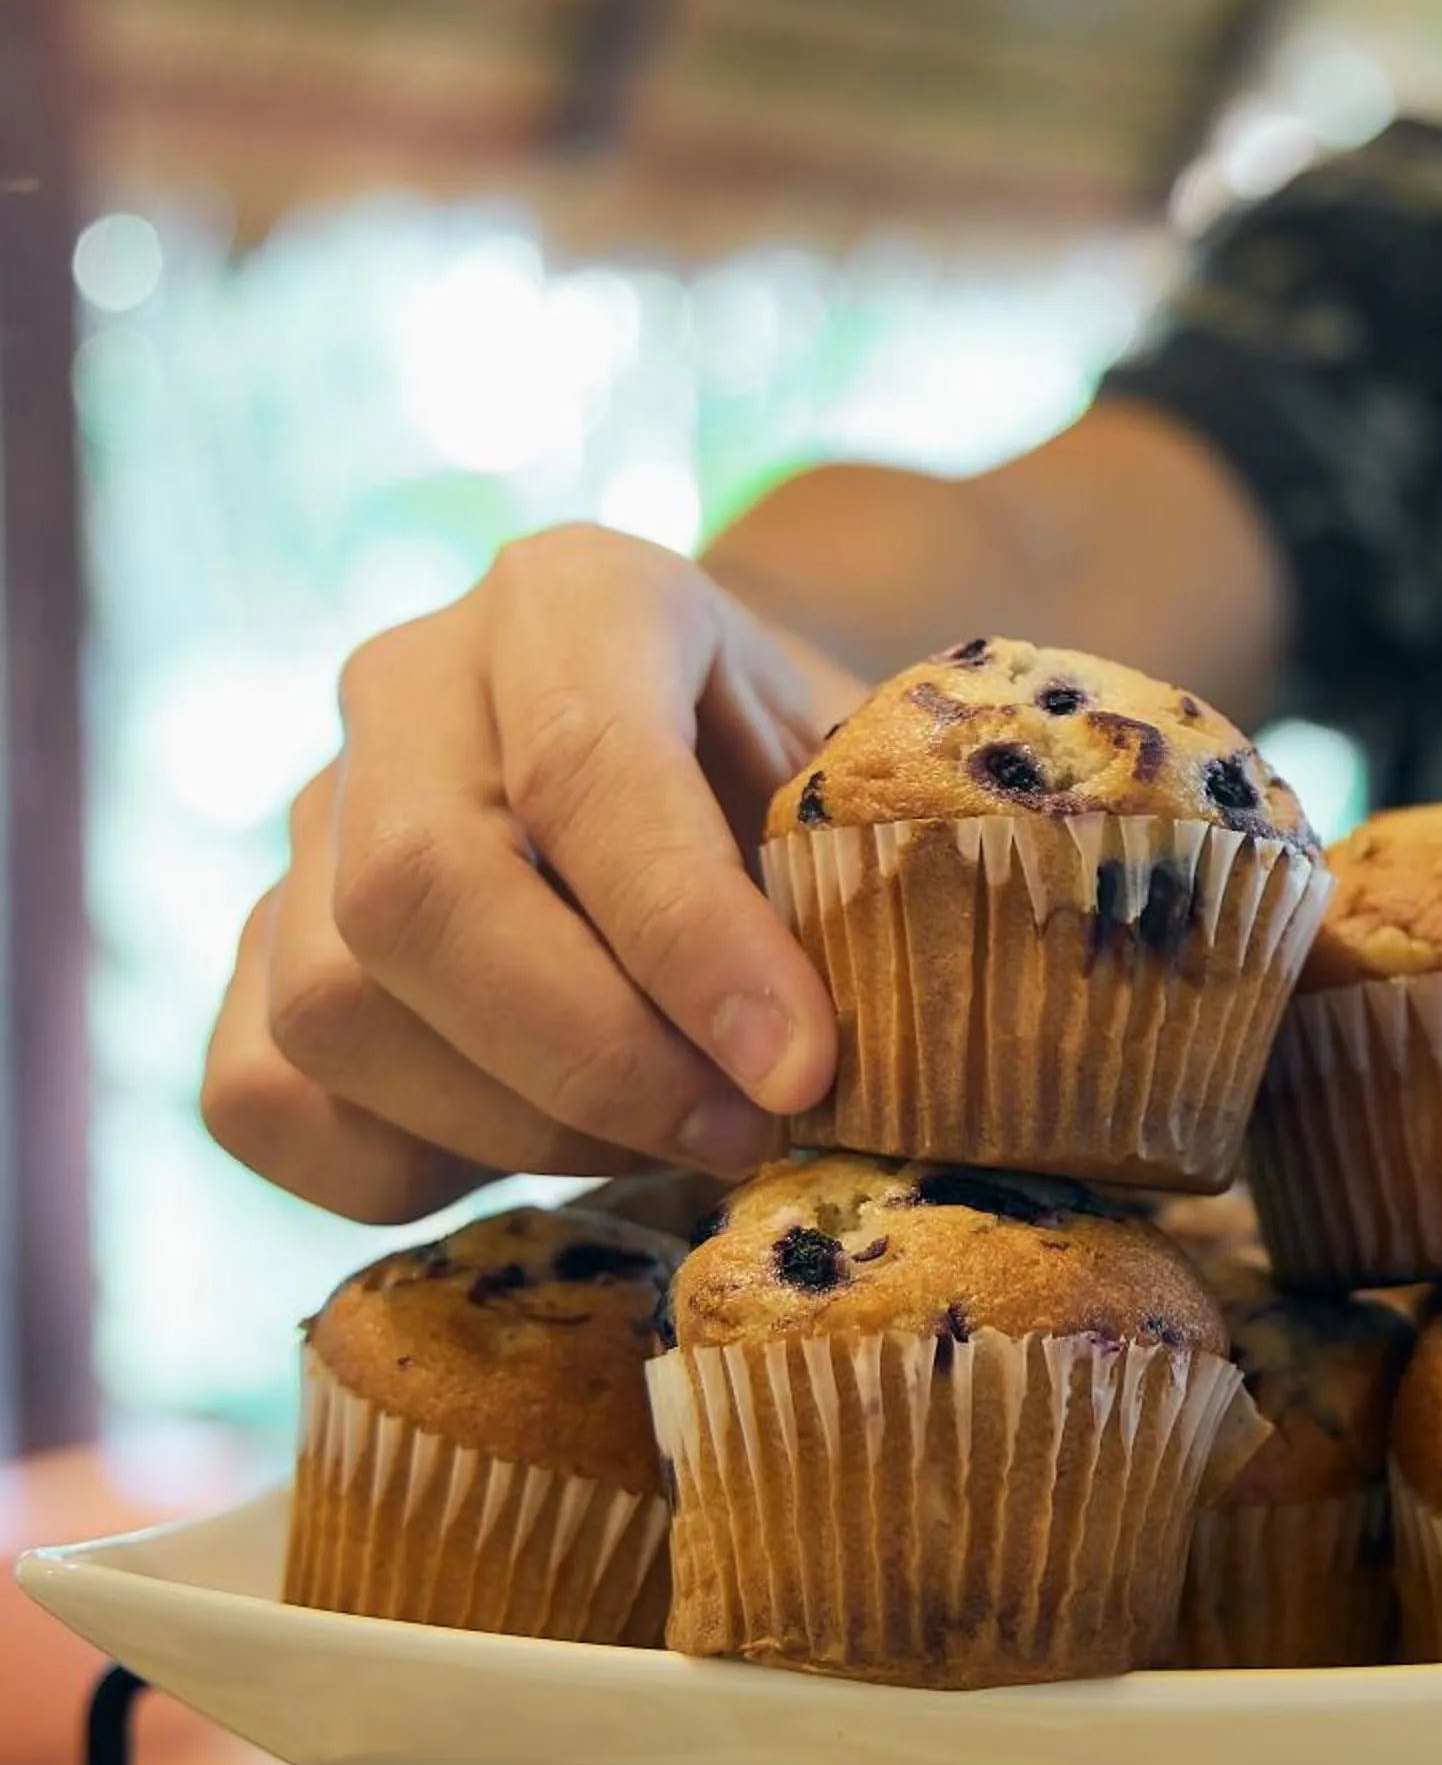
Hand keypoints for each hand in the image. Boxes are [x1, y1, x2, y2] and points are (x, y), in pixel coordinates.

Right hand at [201, 527, 851, 1221]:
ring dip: (522, 1126)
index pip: (588, 768)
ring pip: (334, 1011)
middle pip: (419, 893)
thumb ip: (863, 870)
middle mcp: (406, 684)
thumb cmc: (802, 776)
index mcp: (572, 597)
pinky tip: (550, 1152)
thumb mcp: (862, 779)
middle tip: (744, 1134)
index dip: (692, 941)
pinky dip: (410, 1168)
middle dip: (594, 1058)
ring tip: (676, 1137)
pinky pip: (264, 1095)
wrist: (713, 743)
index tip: (800, 1070)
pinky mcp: (255, 943)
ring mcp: (308, 813)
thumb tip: (841, 1055)